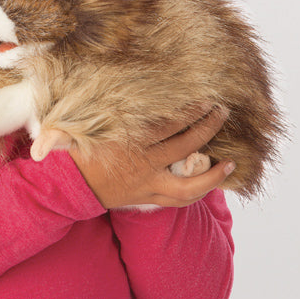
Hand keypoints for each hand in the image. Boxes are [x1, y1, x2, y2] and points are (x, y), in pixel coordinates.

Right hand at [69, 105, 233, 209]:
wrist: (69, 188)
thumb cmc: (74, 153)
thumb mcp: (72, 132)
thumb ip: (79, 122)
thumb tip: (85, 106)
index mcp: (128, 144)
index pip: (167, 125)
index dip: (189, 111)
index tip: (205, 98)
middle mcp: (142, 165)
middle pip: (184, 146)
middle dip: (207, 128)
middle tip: (221, 112)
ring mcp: (147, 185)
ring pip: (188, 184)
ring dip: (212, 174)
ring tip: (230, 161)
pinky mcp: (147, 197)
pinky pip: (178, 200)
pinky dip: (198, 193)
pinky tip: (212, 182)